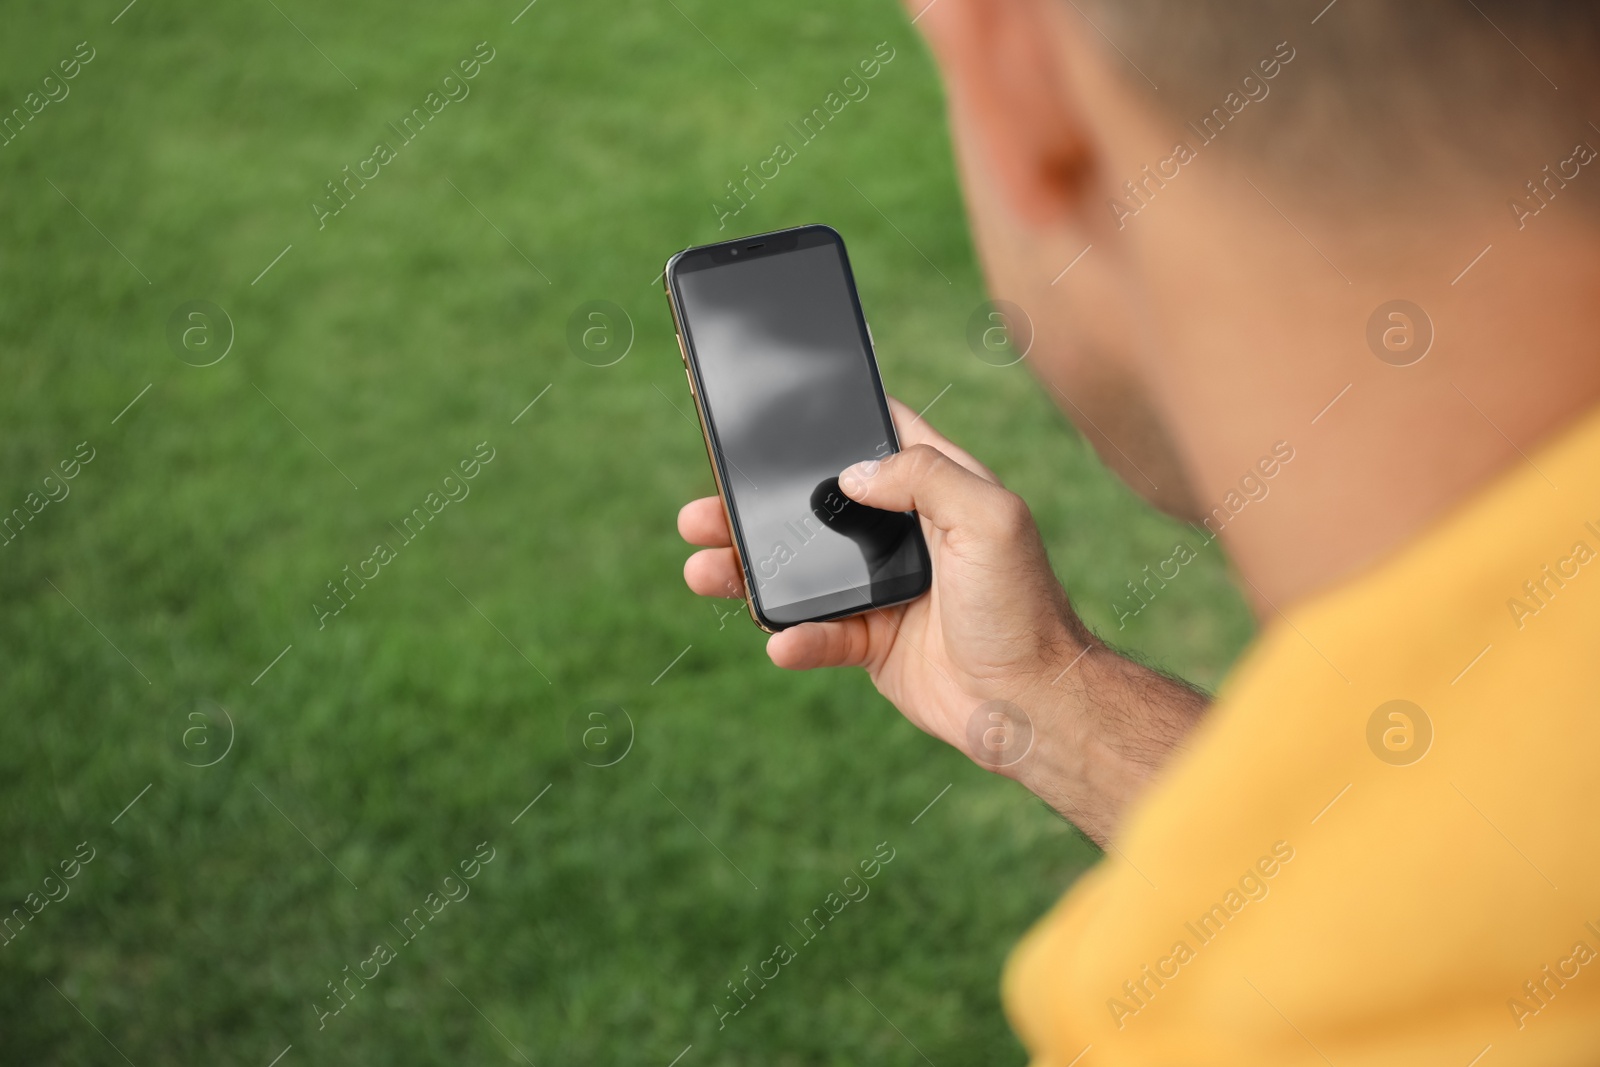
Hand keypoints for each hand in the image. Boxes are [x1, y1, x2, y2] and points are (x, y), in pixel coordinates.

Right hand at [677, 399, 1204, 843]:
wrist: (1033, 706)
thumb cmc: (1024, 607)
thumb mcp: (992, 519)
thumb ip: (926, 478)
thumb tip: (851, 474)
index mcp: (937, 488)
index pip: (873, 437)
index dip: (824, 422)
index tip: (766, 411)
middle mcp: (904, 532)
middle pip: (814, 506)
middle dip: (754, 505)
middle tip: (702, 508)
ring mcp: (882, 588)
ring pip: (800, 570)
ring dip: (748, 570)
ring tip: (701, 569)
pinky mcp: (871, 642)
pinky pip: (817, 634)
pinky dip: (794, 637)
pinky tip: (781, 641)